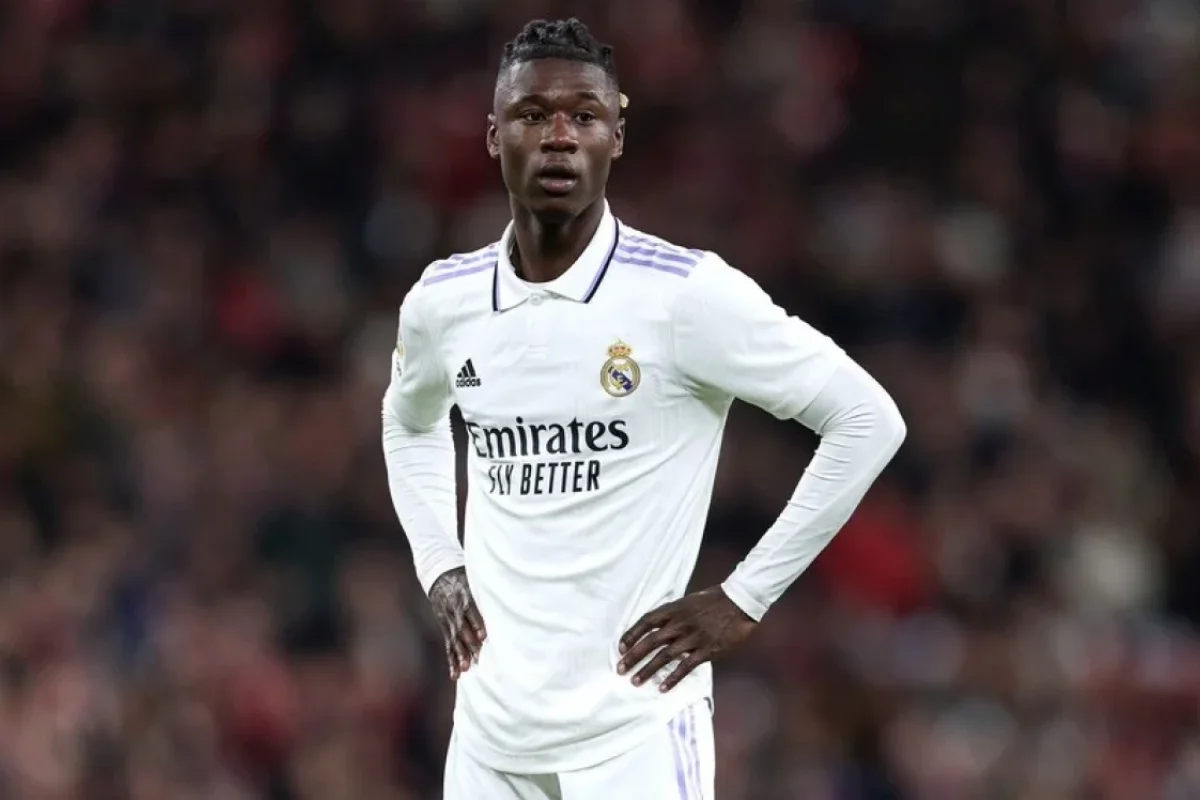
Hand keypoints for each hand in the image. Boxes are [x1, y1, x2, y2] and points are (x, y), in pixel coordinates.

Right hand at [428, 567, 486, 679]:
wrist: (440, 575)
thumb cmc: (465, 579)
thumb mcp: (475, 579)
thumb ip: (489, 590)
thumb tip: (513, 596)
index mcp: (465, 595)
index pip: (470, 610)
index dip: (476, 623)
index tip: (483, 636)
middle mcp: (455, 609)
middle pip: (463, 628)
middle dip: (470, 643)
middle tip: (478, 657)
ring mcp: (449, 620)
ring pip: (454, 639)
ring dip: (460, 654)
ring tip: (465, 668)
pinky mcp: (445, 627)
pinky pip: (448, 645)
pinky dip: (451, 660)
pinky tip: (455, 673)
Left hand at [617, 587, 755, 691]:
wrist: (739, 602)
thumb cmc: (714, 600)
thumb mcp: (688, 601)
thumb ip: (674, 614)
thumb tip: (659, 627)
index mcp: (674, 609)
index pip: (646, 622)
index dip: (631, 634)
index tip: (621, 647)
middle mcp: (679, 623)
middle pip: (650, 641)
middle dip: (633, 656)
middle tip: (620, 669)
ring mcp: (692, 637)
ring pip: (664, 656)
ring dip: (647, 670)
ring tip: (635, 681)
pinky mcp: (706, 650)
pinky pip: (685, 667)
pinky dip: (672, 678)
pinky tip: (663, 688)